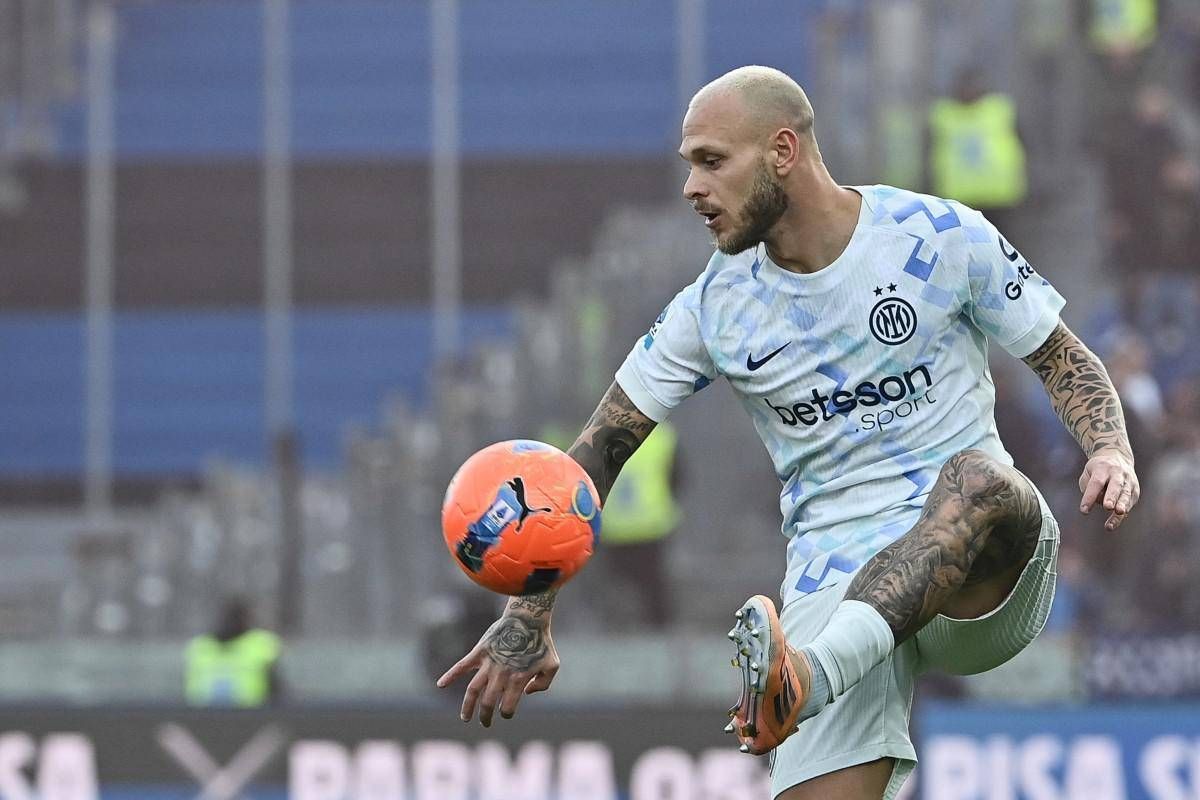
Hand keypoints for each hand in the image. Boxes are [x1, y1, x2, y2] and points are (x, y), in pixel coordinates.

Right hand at [435, 613, 558, 726]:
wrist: (527, 618)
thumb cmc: (542, 643)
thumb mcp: (552, 665)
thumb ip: (543, 684)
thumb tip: (527, 693)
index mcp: (518, 680)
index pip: (508, 707)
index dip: (507, 713)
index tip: (506, 713)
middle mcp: (501, 675)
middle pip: (488, 703)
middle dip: (486, 716)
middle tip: (485, 722)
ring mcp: (488, 664)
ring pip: (472, 691)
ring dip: (467, 706)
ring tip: (465, 718)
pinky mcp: (479, 652)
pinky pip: (461, 666)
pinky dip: (450, 675)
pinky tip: (440, 685)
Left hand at [1079, 448, 1138, 530]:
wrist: (1118, 457)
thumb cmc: (1098, 469)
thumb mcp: (1088, 472)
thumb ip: (1088, 487)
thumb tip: (1097, 501)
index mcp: (1102, 467)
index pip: (1096, 483)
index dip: (1090, 497)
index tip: (1084, 510)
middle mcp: (1117, 473)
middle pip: (1115, 485)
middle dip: (1111, 496)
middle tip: (1107, 506)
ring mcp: (1129, 481)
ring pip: (1126, 494)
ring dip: (1122, 504)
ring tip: (1118, 512)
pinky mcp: (1135, 490)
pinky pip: (1130, 502)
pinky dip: (1124, 512)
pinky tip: (1114, 522)